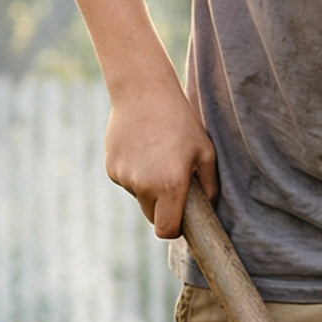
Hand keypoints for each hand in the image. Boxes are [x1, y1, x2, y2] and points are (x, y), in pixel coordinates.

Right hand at [104, 81, 217, 238]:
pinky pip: (126, 181)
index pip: (166, 230)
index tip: (180, 221)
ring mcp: (124, 177)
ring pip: (139, 197)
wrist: (143, 92)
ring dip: (148, 187)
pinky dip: (134, 173)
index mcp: (170, 185)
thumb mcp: (205, 151)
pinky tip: (142, 149)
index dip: (174, 229)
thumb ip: (209, 185)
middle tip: (173, 183)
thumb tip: (208, 208)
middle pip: (152, 215)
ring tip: (158, 155)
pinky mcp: (111, 168)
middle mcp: (144, 186)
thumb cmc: (181, 121)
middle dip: (163, 207)